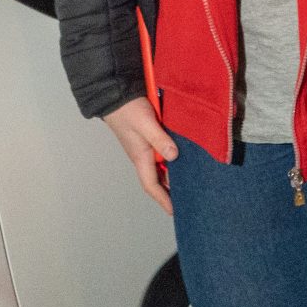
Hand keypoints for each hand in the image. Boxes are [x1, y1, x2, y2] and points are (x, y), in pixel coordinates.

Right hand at [101, 98, 177, 215]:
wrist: (116, 96)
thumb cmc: (129, 110)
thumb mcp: (146, 124)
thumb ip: (160, 139)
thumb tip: (173, 156)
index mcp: (140, 157)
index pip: (151, 185)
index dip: (163, 199)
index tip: (174, 211)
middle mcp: (143, 156)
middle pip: (158, 180)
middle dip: (170, 192)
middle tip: (188, 200)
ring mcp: (145, 148)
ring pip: (160, 168)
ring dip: (172, 177)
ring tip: (190, 184)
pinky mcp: (149, 139)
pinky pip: (162, 156)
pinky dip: (172, 162)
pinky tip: (184, 161)